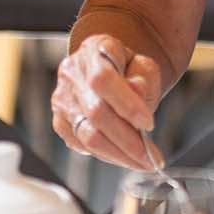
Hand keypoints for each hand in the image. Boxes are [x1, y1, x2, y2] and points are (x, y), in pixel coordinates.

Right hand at [50, 33, 165, 169]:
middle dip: (128, 140)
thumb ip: (144, 77)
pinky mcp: (60, 123)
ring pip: (88, 135)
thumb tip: (136, 92)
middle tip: (152, 158)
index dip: (126, 104)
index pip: (103, 79)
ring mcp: (62, 99)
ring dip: (119, 154)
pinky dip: (108, 155)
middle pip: (96, 113)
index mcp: (93, 50)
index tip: (149, 125)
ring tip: (144, 163)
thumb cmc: (130, 70)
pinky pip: (83, 146)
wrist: (110, 72)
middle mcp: (71, 73)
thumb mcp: (144, 65)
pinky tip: (126, 157)